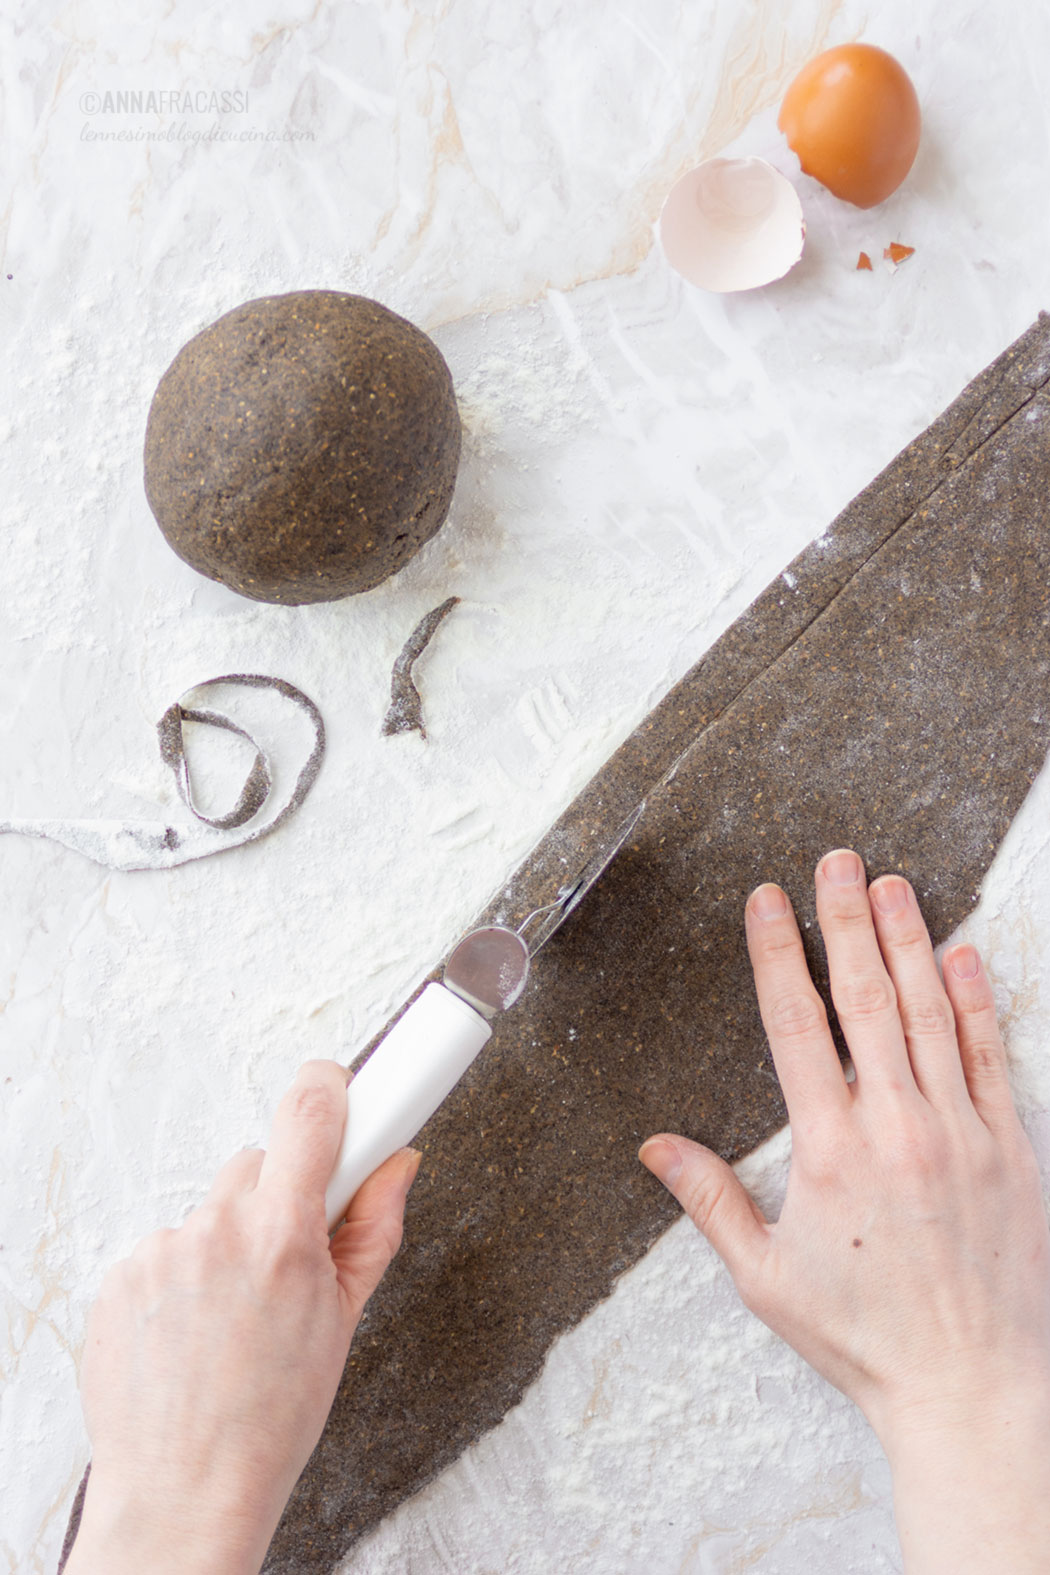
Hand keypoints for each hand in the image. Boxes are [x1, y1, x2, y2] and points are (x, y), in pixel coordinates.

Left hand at [65, 1060, 419, 1574]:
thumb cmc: (272, 1419)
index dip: (330, 1087)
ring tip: (233, 1319)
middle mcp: (216, 1231)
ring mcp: (160, 1252)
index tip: (344, 1086)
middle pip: (256, 1165)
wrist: (186, 1492)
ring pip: (209, 1211)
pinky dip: (182, 1277)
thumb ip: (374, 1230)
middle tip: (285, 1263)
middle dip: (278, 1198)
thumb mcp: (345, 1322)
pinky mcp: (119, 1277)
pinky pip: (164, 1249)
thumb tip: (398, 1165)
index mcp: (281, 1237)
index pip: (308, 1111)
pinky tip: (192, 1333)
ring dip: (226, 1243)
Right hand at [640, 850, 1049, 1572]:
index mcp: (829, 1151)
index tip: (769, 901)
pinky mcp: (1012, 1148)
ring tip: (892, 884)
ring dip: (908, 941)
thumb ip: (710, 1201)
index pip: (796, 1025)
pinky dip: (978, 1000)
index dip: (778, 954)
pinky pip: (991, 1056)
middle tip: (836, 861)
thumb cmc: (865, 1338)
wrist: (974, 1389)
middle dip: (845, 921)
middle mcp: (895, 1126)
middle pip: (864, 998)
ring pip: (929, 1012)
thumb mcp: (767, 1277)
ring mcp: (959, 1132)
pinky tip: (964, 954)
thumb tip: (654, 1147)